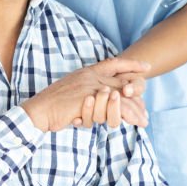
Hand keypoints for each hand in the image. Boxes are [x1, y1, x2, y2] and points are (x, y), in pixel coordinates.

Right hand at [21, 58, 149, 132]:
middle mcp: (91, 77)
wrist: (40, 111)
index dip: (131, 65)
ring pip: (121, 98)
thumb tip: (105, 98)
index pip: (114, 63)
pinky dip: (125, 116)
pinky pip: (113, 109)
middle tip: (146, 111)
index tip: (147, 67)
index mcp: (88, 72)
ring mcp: (91, 87)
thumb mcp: (74, 92)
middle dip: (138, 96)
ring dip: (134, 111)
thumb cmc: (54, 105)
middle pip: (123, 82)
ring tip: (143, 121)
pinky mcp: (89, 101)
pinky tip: (133, 122)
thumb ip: (89, 92)